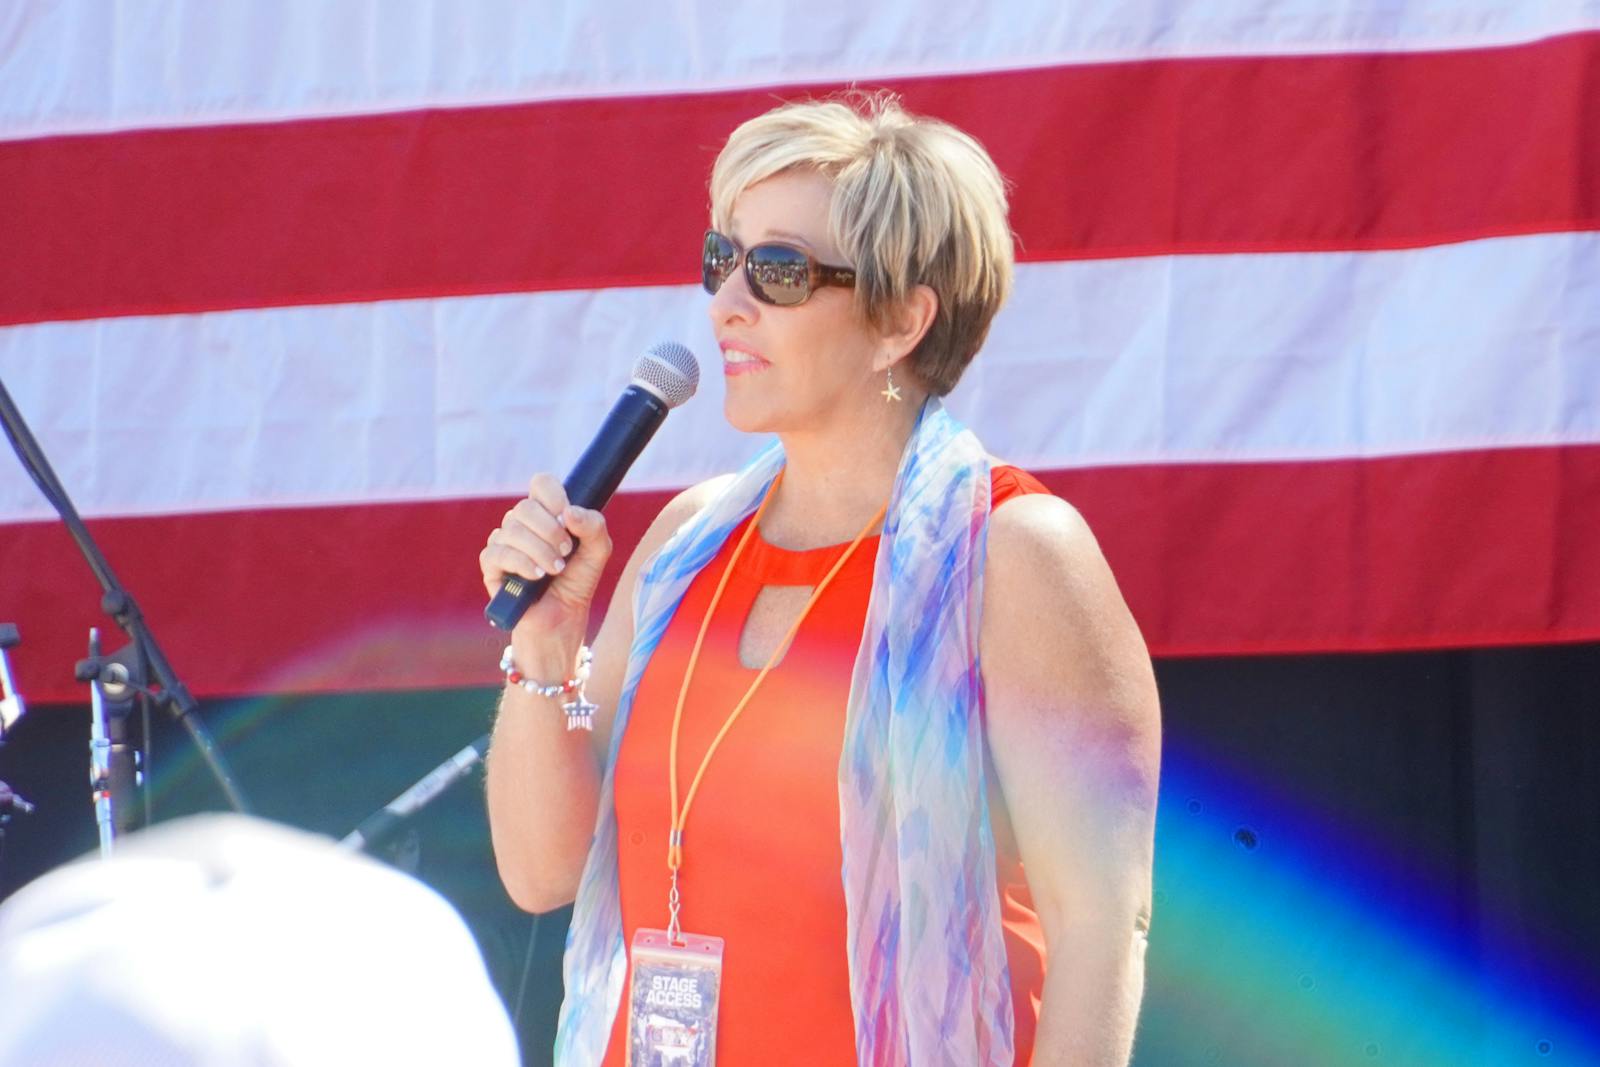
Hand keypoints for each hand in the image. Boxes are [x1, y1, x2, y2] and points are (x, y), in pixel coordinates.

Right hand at [480, 474, 613, 658]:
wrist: (563, 618)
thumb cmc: (578, 581)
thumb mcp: (598, 551)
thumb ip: (594, 526)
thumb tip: (568, 512)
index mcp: (546, 513)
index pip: (541, 484)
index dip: (553, 495)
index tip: (567, 516)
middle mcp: (522, 524)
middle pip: (524, 507)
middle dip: (550, 530)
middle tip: (566, 551)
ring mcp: (504, 543)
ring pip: (511, 530)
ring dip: (540, 551)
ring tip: (556, 570)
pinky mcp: (492, 566)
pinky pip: (497, 554)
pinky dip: (521, 564)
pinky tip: (536, 577)